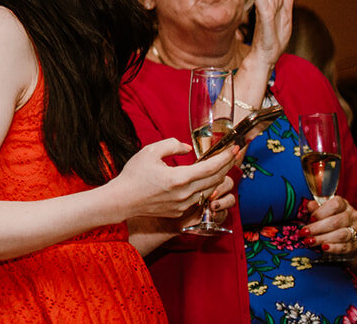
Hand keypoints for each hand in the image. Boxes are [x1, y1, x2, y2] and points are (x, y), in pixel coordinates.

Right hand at [110, 138, 239, 220]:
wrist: (122, 200)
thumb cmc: (133, 175)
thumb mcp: (149, 151)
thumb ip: (171, 145)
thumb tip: (187, 148)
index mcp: (179, 178)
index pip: (211, 168)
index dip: (225, 158)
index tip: (233, 148)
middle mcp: (185, 194)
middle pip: (215, 180)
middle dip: (226, 166)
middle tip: (232, 154)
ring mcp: (184, 204)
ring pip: (209, 189)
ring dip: (217, 177)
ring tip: (220, 166)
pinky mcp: (180, 211)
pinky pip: (199, 197)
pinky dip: (204, 187)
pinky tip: (202, 180)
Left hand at [303, 195, 356, 256]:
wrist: (346, 236)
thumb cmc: (329, 219)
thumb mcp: (322, 210)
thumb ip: (315, 208)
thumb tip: (308, 206)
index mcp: (343, 204)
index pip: (335, 205)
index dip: (321, 212)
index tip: (310, 218)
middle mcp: (352, 216)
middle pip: (335, 221)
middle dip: (317, 228)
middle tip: (304, 232)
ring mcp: (356, 230)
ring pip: (341, 235)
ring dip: (322, 238)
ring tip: (309, 241)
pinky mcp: (356, 244)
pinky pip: (345, 247)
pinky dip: (333, 248)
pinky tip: (323, 248)